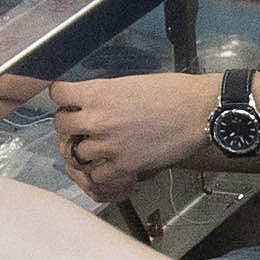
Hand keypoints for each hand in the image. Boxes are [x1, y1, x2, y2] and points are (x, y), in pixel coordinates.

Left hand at [49, 69, 219, 195]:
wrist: (201, 111)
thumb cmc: (174, 93)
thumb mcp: (130, 83)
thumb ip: (104, 94)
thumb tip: (89, 102)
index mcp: (99, 92)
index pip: (58, 95)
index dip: (63, 98)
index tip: (67, 102)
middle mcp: (98, 118)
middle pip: (61, 126)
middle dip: (70, 126)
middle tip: (81, 127)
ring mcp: (109, 145)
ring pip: (75, 153)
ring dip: (84, 150)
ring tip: (98, 147)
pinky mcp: (124, 165)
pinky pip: (97, 176)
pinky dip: (101, 172)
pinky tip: (111, 164)